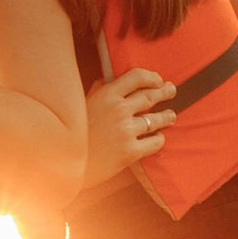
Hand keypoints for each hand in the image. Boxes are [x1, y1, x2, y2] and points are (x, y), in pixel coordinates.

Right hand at [80, 68, 173, 192]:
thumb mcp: (83, 105)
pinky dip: (159, 139)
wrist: (66, 162)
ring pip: (157, 119)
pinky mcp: (130, 151)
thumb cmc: (74, 132)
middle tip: (171, 91)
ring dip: (167, 116)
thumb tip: (109, 80)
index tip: (158, 80)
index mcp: (107, 95)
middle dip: (165, 92)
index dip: (152, 77)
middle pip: (151, 96)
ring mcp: (126, 131)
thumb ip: (98, 91)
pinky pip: (155, 142)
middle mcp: (119, 110)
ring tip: (171, 116)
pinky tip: (159, 137)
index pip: (137, 77)